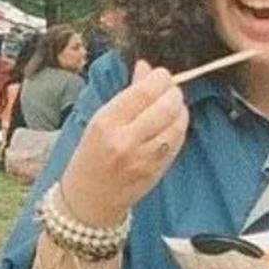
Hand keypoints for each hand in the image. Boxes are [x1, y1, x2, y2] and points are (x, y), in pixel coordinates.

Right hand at [58, 60, 188, 224]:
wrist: (88, 201)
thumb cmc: (90, 155)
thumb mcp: (100, 120)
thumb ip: (128, 93)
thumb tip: (147, 67)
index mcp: (106, 123)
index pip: (144, 91)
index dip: (160, 78)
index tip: (162, 75)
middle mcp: (125, 141)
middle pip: (166, 106)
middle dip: (174, 92)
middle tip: (171, 89)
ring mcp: (143, 158)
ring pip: (177, 124)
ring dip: (180, 110)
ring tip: (173, 105)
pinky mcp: (157, 171)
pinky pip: (177, 142)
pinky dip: (179, 128)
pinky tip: (173, 124)